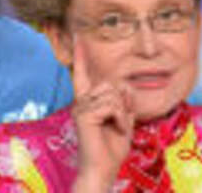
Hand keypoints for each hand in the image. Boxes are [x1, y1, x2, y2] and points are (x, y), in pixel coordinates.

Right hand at [71, 37, 134, 192]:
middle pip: (109, 84)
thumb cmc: (111, 147)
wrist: (102, 168)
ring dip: (123, 112)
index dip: (81, 55)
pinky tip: (115, 130)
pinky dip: (120, 119)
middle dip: (123, 101)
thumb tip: (123, 87)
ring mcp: (80, 107)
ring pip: (112, 94)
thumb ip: (122, 102)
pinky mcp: (84, 114)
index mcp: (88, 101)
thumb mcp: (123, 119)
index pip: (83, 74)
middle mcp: (81, 101)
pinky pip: (111, 106)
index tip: (78, 35)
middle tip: (122, 121)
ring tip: (117, 127)